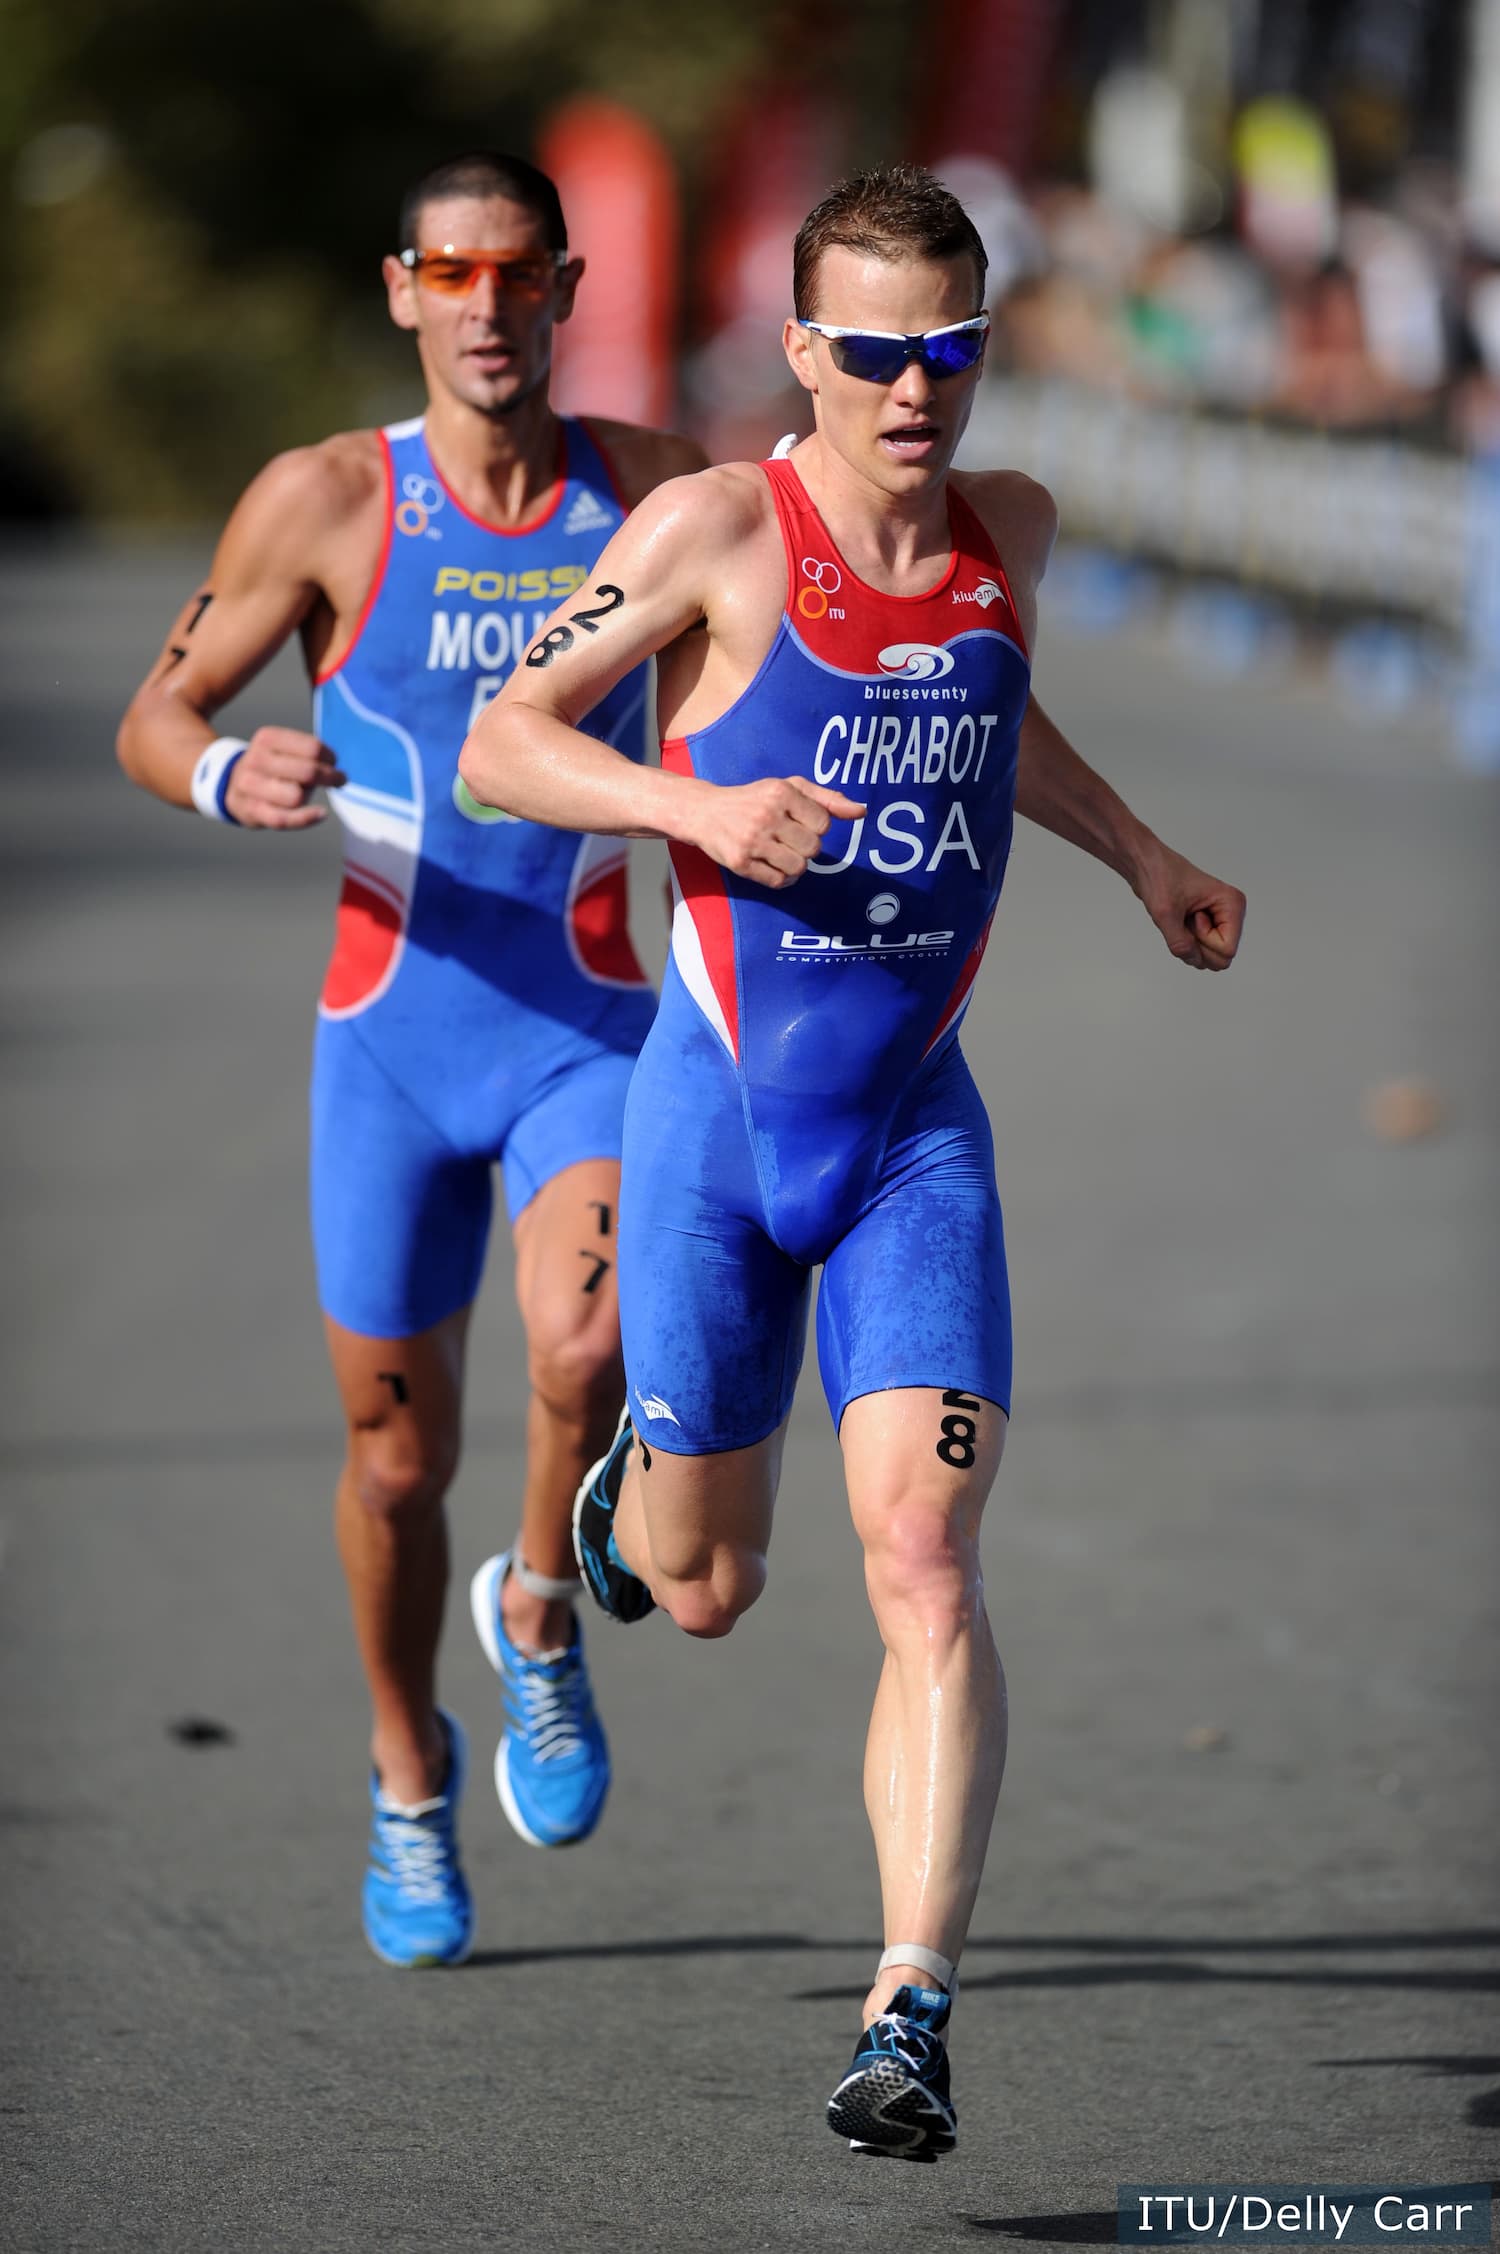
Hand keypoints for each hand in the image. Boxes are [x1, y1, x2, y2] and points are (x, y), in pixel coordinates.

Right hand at [222, 727, 345, 829]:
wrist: (233, 785)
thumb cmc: (270, 767)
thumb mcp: (283, 749)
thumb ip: (308, 754)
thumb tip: (336, 770)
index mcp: (267, 738)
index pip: (312, 748)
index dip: (329, 758)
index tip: (333, 762)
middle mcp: (256, 759)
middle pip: (308, 772)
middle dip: (330, 777)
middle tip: (338, 779)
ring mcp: (251, 786)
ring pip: (296, 796)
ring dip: (308, 796)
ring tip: (306, 792)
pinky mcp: (252, 810)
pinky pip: (284, 819)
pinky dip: (306, 818)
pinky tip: (321, 813)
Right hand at [690, 777, 865, 888]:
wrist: (704, 812)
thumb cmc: (754, 799)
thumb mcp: (789, 788)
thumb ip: (827, 799)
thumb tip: (861, 812)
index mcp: (781, 792)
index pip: (823, 824)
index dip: (816, 827)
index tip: (799, 823)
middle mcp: (767, 815)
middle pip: (813, 848)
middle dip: (806, 848)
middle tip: (789, 839)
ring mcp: (752, 840)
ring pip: (798, 868)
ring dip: (795, 865)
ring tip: (781, 853)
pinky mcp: (740, 862)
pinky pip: (778, 882)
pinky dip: (781, 879)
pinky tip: (772, 866)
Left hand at [1134, 841, 1245, 970]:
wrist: (1146, 864)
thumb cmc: (1159, 876)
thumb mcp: (1166, 913)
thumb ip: (1180, 943)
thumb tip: (1193, 959)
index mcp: (1232, 904)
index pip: (1227, 950)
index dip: (1204, 941)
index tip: (1193, 916)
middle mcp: (1230, 913)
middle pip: (1222, 958)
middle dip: (1198, 945)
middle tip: (1186, 918)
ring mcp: (1218, 921)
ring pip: (1210, 957)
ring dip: (1190, 944)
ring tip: (1182, 918)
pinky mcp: (1207, 926)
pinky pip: (1199, 951)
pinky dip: (1185, 942)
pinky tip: (1180, 921)